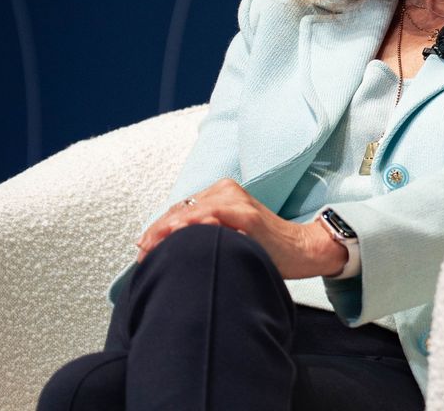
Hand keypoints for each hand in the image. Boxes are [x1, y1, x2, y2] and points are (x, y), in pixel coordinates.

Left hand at [133, 178, 347, 279]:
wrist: (302, 249)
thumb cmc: (265, 247)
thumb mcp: (230, 235)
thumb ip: (205, 232)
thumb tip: (168, 248)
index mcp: (221, 194)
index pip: (180, 209)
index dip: (158, 228)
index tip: (142, 249)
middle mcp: (227, 191)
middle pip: (182, 209)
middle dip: (159, 231)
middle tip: (142, 253)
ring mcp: (238, 200)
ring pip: (194, 211)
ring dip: (170, 228)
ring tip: (152, 246)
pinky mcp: (248, 214)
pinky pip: (217, 215)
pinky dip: (197, 223)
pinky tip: (183, 232)